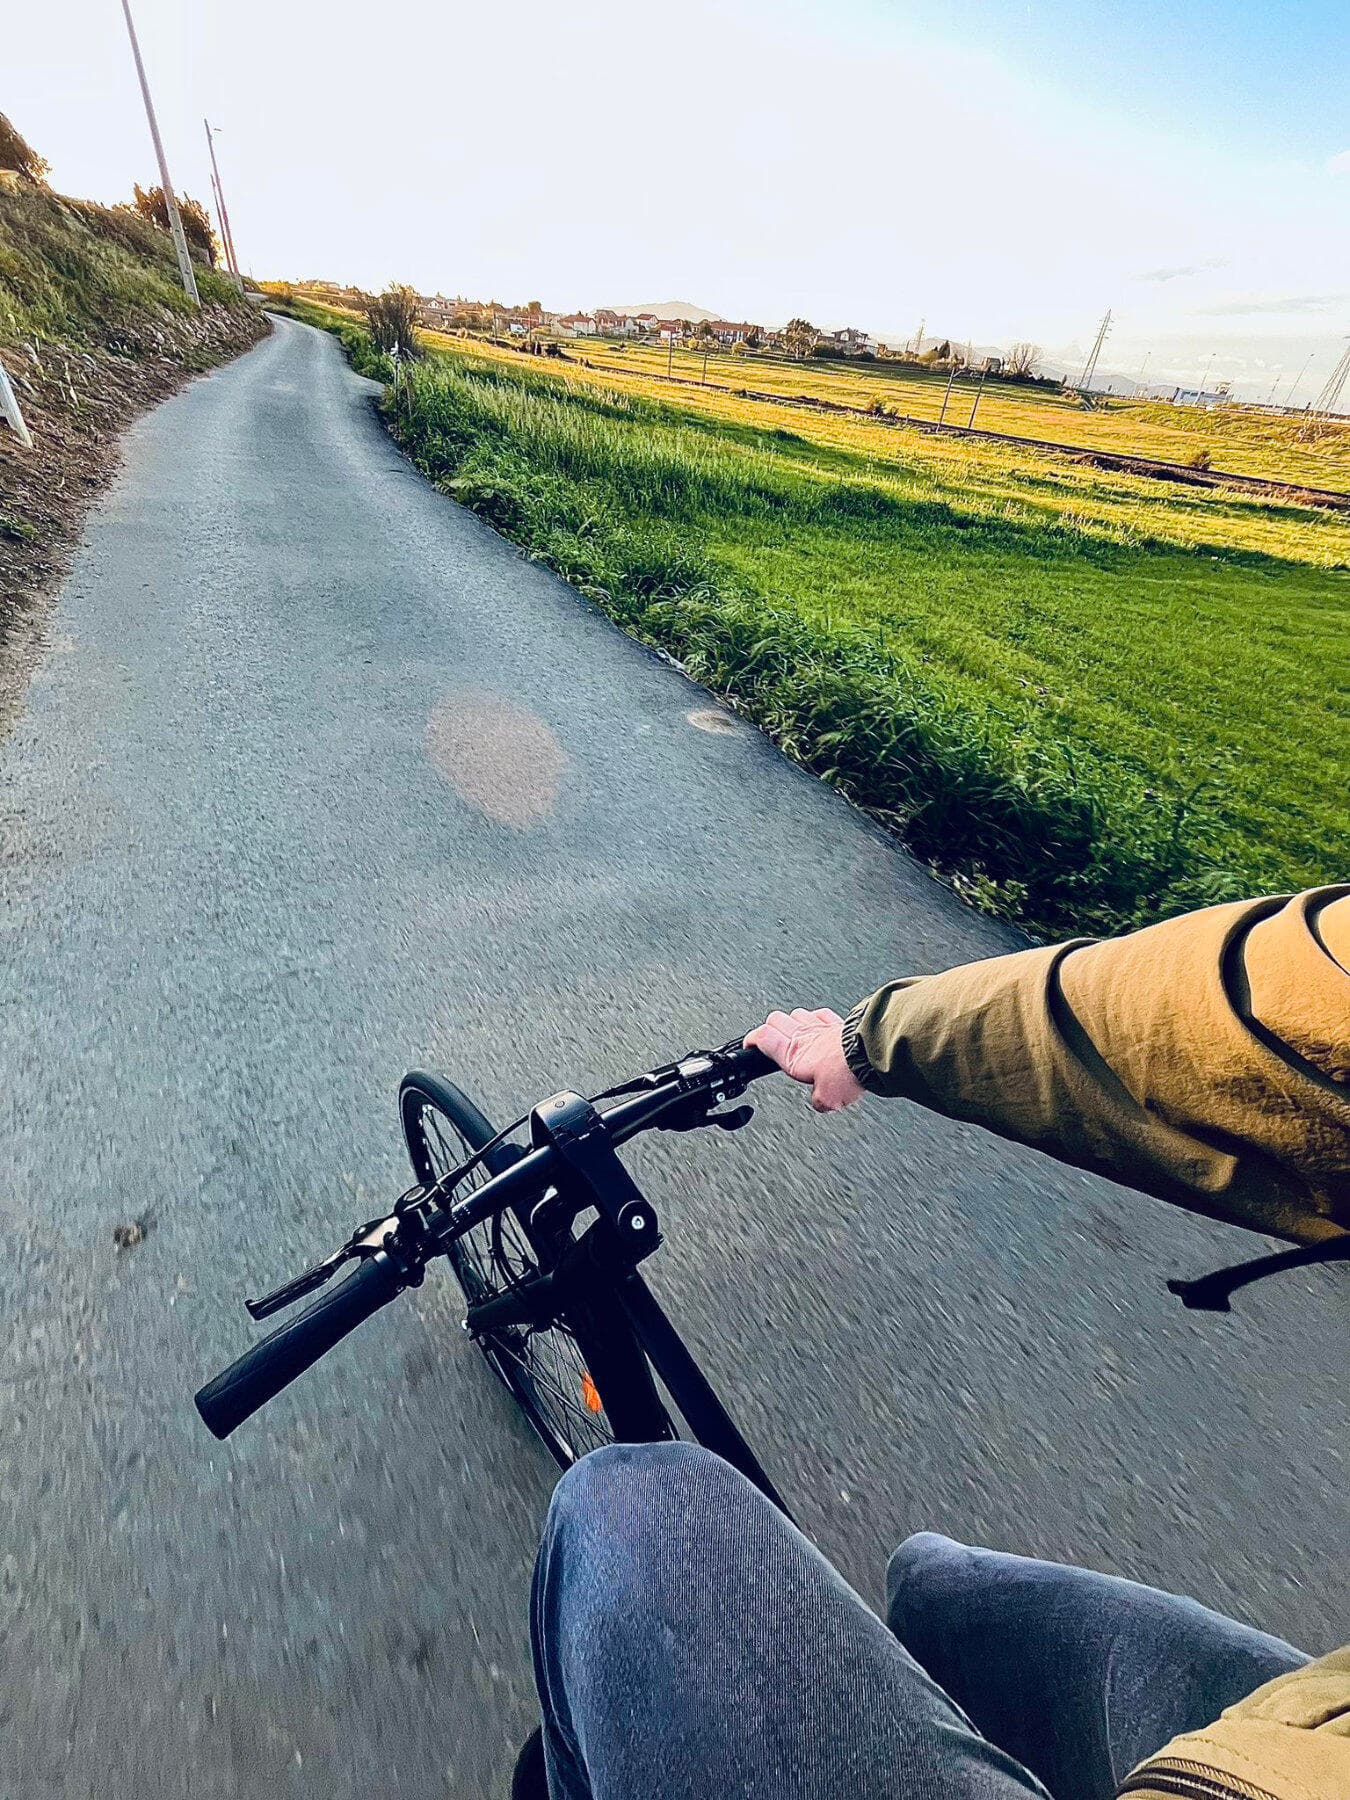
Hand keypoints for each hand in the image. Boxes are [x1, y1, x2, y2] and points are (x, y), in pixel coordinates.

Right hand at [745, 1009, 864, 1113]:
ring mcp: (820, 1025)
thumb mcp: (828, 1099)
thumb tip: (820, 1102)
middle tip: (771, 1037)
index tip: (749, 1044)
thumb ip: (819, 1101)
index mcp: (793, 1054)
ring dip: (793, 1021)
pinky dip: (817, 1018)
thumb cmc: (848, 1072)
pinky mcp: (838, 1021)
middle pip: (775, 1019)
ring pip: (797, 1013)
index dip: (751, 1039)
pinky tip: (821, 1025)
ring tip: (795, 1031)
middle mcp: (804, 1036)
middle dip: (770, 1027)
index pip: (763, 1038)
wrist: (871, 1053)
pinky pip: (821, 1013)